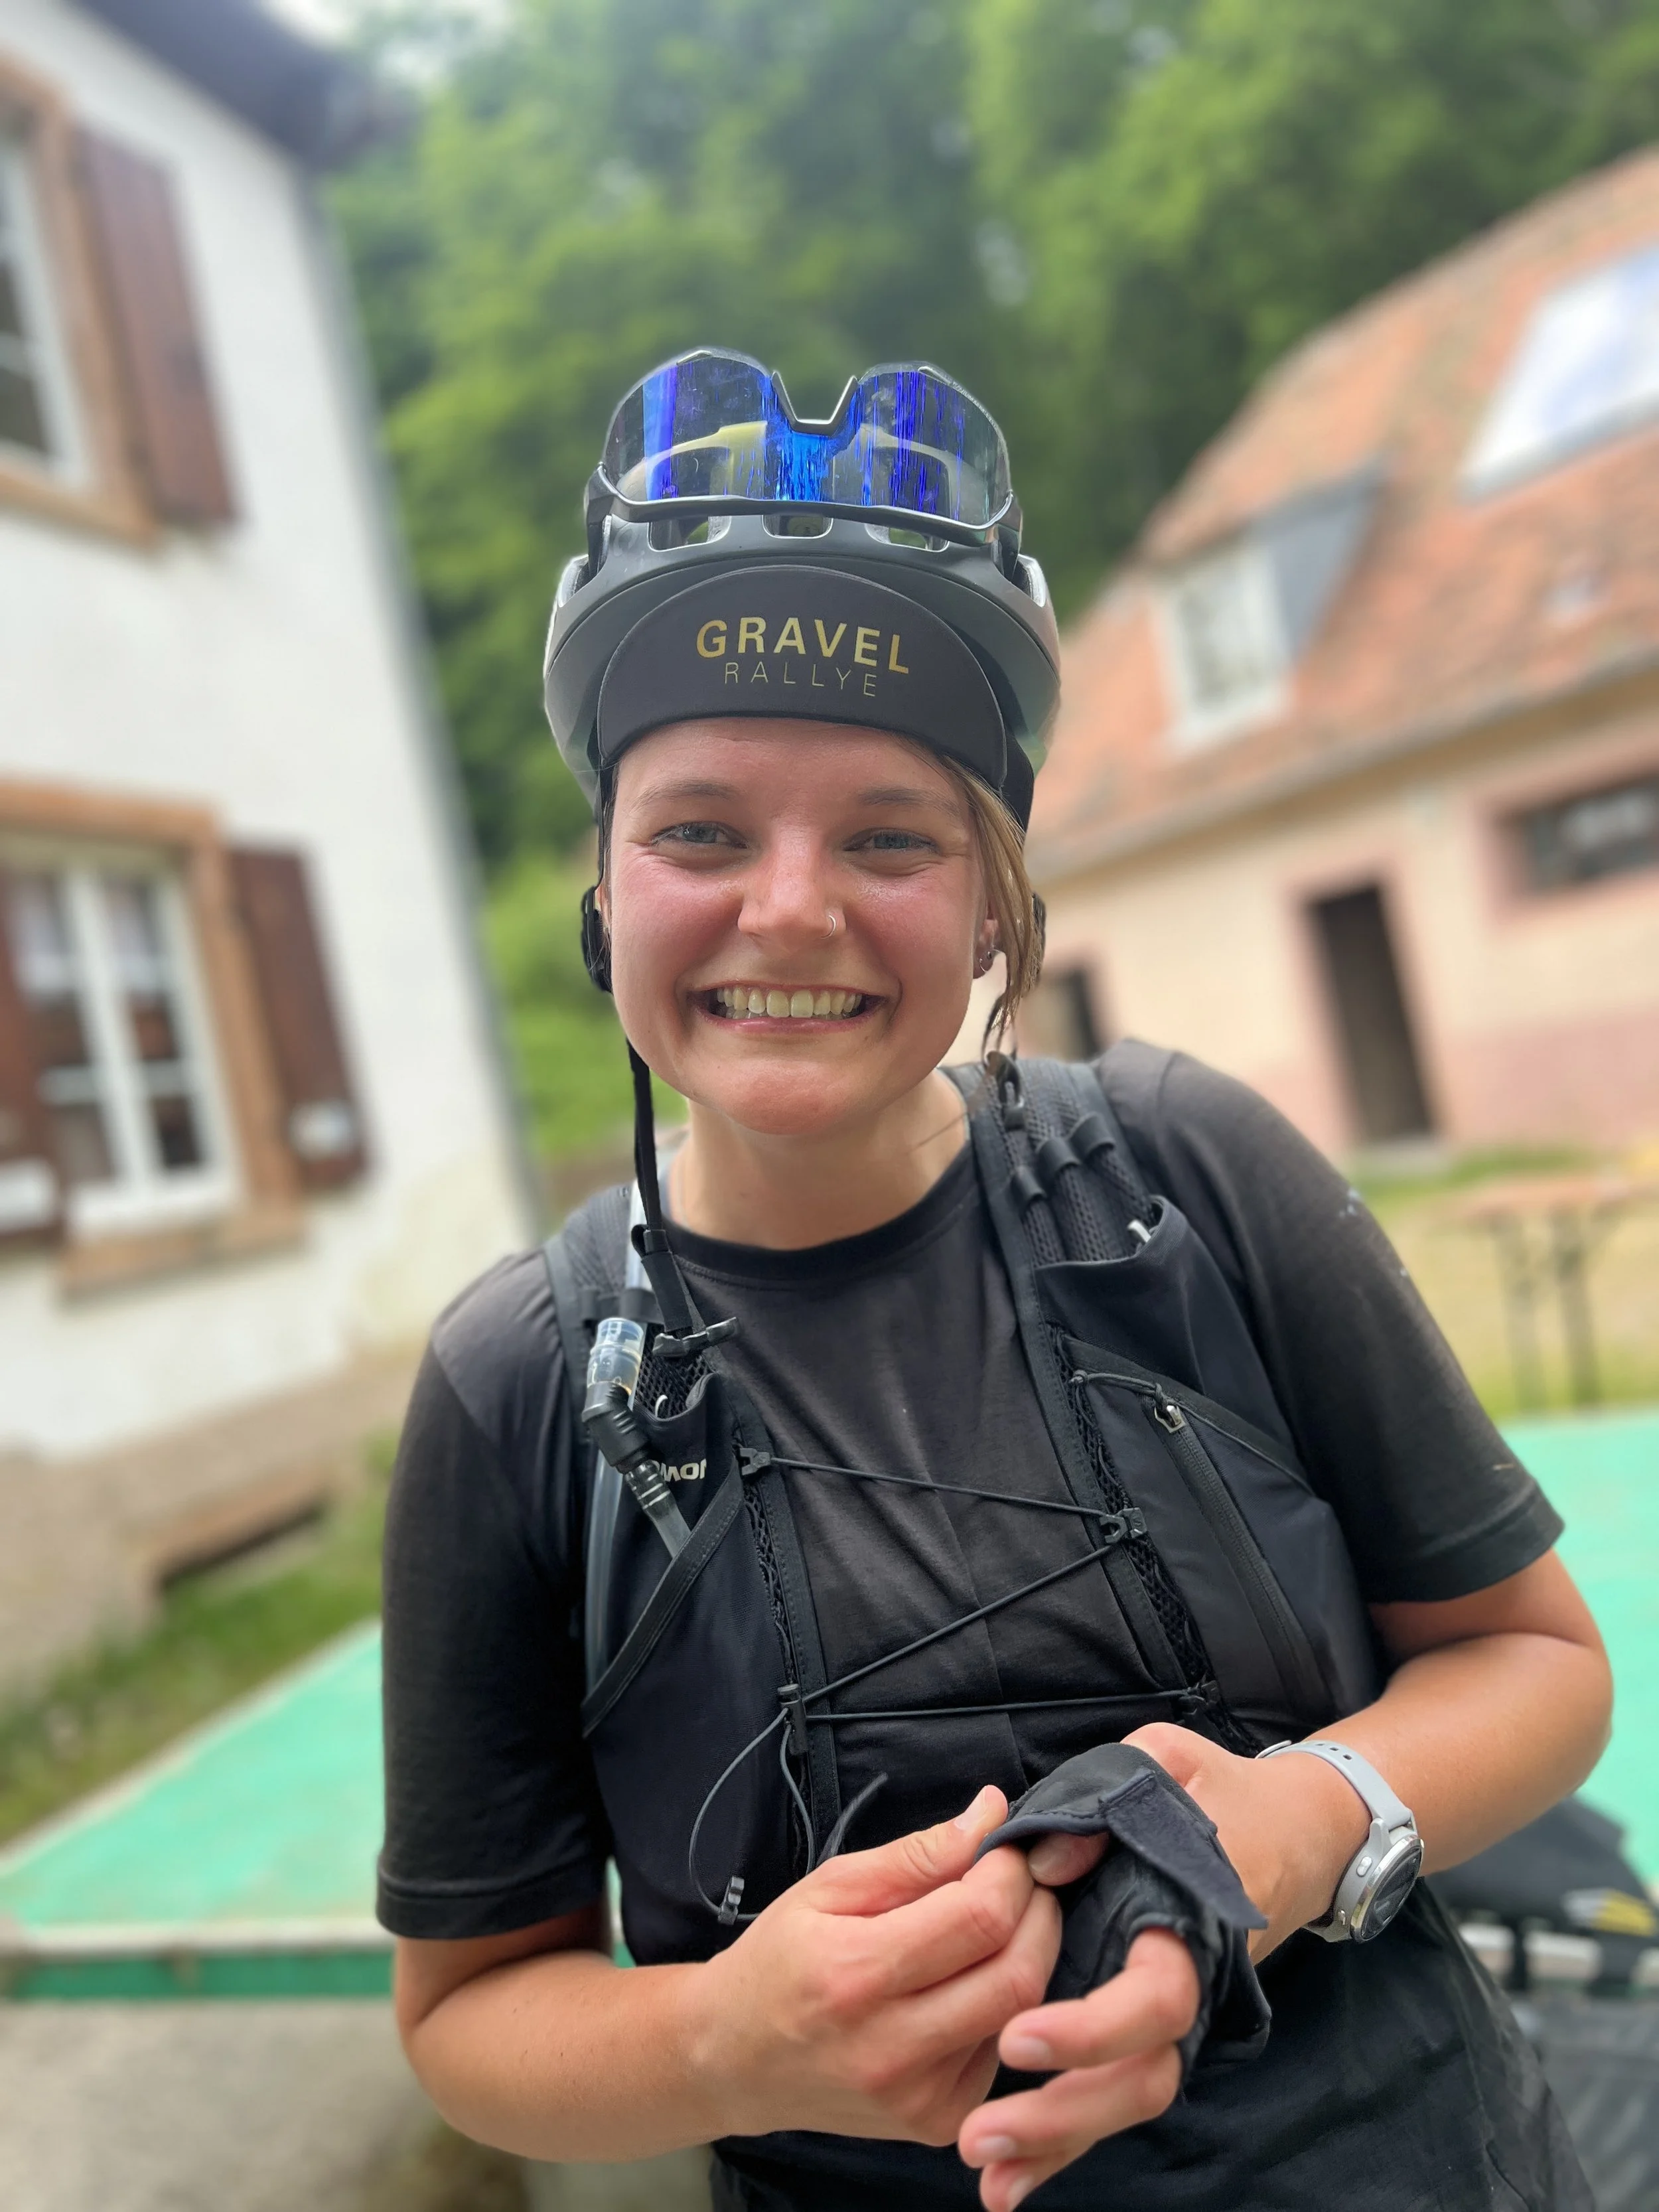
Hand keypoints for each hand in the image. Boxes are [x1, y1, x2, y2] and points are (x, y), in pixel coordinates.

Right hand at [684, 1785, 1061, 2146]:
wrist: (735, 2060)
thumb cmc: (779, 1960)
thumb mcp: (829, 1887)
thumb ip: (916, 1855)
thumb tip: (990, 1814)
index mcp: (858, 1974)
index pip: (980, 1918)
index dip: (1010, 1872)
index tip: (1005, 1847)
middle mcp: (892, 2048)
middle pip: (1017, 1975)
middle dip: (1040, 1914)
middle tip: (1023, 1881)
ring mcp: (918, 2097)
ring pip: (1021, 2015)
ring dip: (1028, 1957)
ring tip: (999, 1925)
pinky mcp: (935, 2122)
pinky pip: (1001, 2052)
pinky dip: (1004, 2007)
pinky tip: (972, 1984)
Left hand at [956, 1724, 1369, 2207]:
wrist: (1293, 1827)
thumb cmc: (1215, 1787)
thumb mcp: (1162, 1763)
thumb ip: (1105, 1801)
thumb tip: (1043, 1853)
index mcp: (1192, 1919)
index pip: (1156, 1998)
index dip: (1091, 2028)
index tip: (1017, 2036)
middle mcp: (1189, 1982)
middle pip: (1141, 2077)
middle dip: (1060, 2116)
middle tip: (978, 2135)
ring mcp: (1173, 2015)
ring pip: (1128, 2099)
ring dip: (1056, 2141)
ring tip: (983, 2170)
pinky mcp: (1149, 2030)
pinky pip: (1113, 2092)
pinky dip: (1065, 2142)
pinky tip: (1011, 2181)